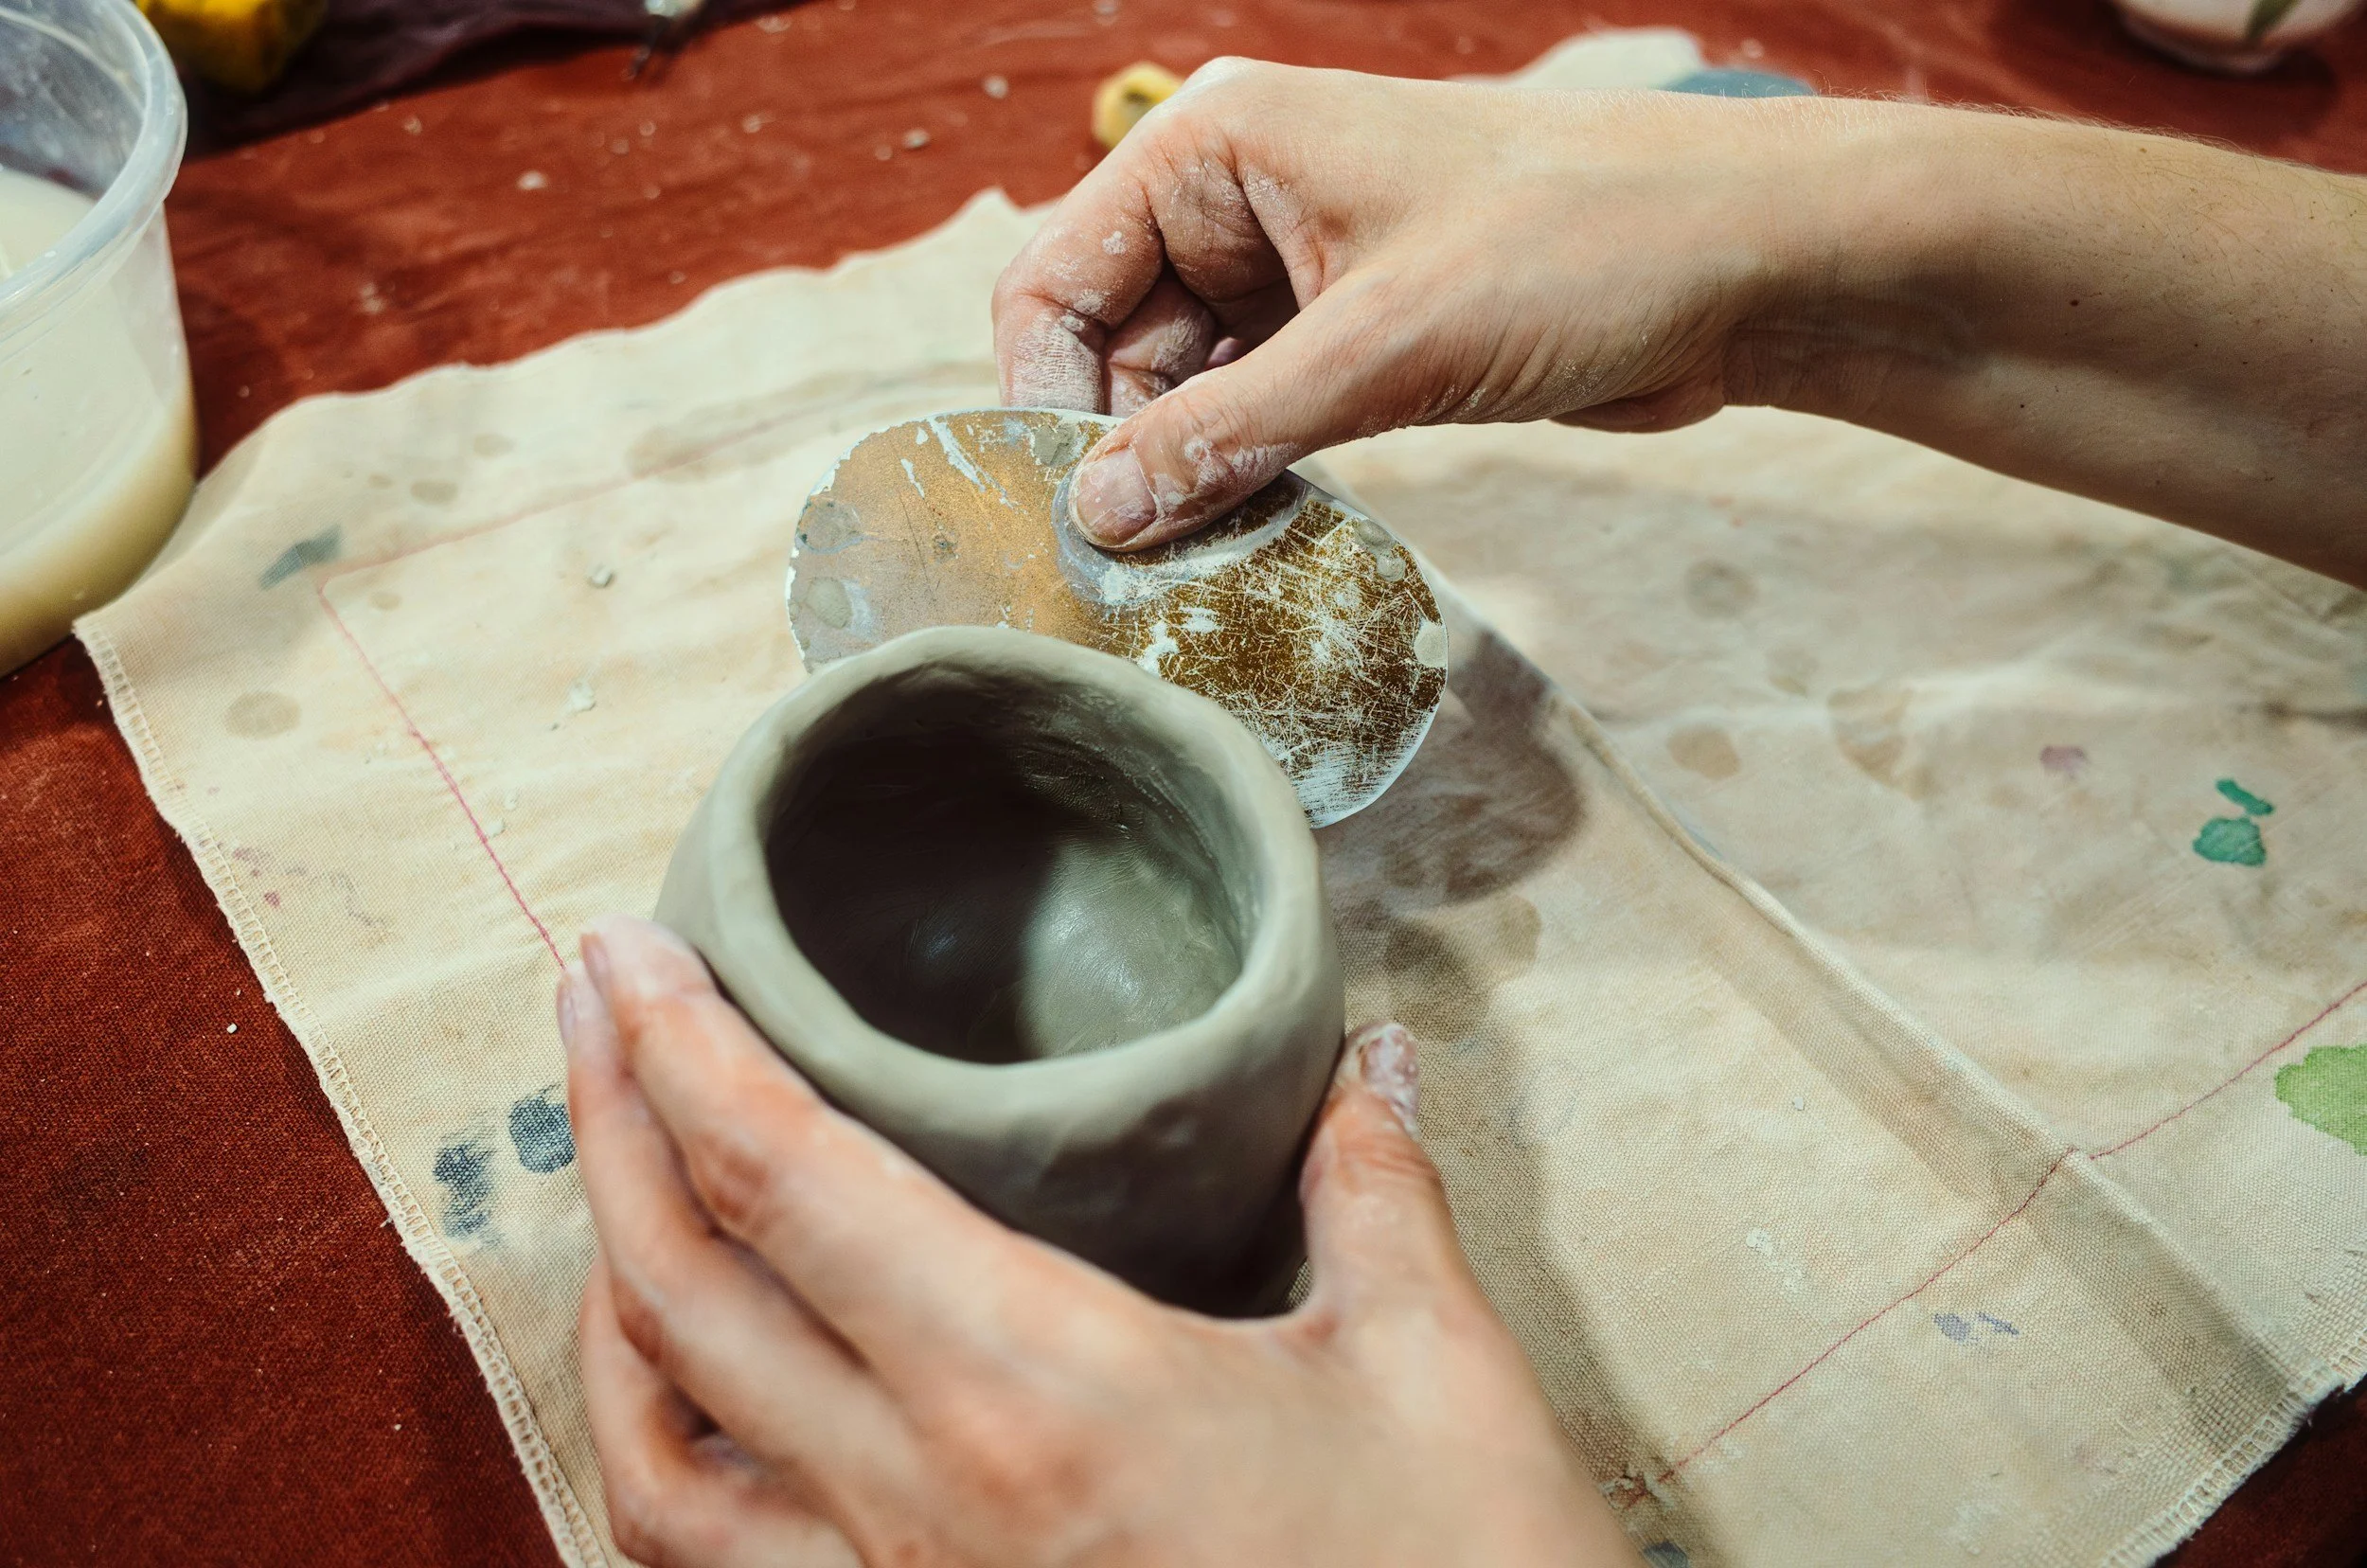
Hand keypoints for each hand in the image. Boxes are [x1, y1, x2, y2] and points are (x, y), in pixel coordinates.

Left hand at [562, 915, 1638, 1567]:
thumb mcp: (1432, 1367)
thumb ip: (1375, 1188)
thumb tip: (1364, 1061)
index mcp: (1039, 1391)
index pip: (795, 1185)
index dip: (684, 1049)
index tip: (627, 945)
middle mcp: (923, 1502)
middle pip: (684, 1289)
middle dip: (609, 1121)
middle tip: (589, 998)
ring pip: (652, 1453)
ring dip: (605, 1298)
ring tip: (611, 1185)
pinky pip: (716, 1565)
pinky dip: (655, 1458)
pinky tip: (678, 1397)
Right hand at [992, 60, 1856, 549]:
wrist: (1743, 263)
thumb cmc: (1580, 246)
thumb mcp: (1385, 344)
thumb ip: (1230, 430)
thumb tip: (1097, 513)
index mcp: (1219, 148)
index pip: (1058, 276)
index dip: (1044, 397)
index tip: (1061, 513)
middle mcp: (1242, 199)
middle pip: (1114, 343)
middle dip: (1120, 451)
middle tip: (1133, 567)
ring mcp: (1298, 268)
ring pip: (1185, 388)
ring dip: (1187, 474)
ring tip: (1193, 565)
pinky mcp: (1353, 333)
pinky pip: (1257, 412)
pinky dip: (1248, 473)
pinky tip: (1250, 537)